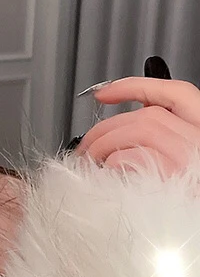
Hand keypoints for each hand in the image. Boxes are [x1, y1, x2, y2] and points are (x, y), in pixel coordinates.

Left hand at [73, 77, 199, 176]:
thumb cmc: (186, 189)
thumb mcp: (185, 159)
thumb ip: (163, 139)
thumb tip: (123, 132)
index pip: (177, 93)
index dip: (136, 86)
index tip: (104, 92)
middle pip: (148, 114)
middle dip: (107, 127)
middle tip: (87, 145)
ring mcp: (191, 156)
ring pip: (139, 129)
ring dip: (105, 143)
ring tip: (93, 159)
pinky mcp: (175, 176)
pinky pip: (133, 156)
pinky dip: (114, 160)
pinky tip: (109, 171)